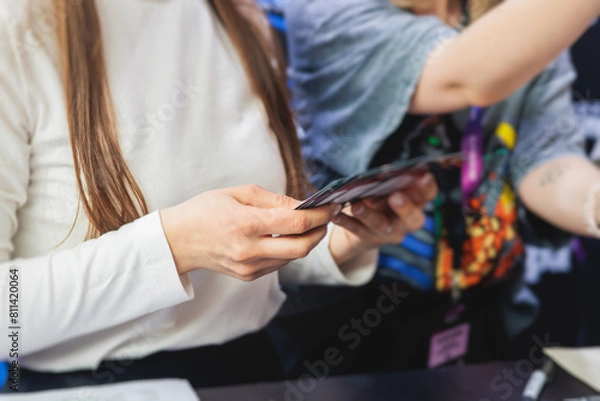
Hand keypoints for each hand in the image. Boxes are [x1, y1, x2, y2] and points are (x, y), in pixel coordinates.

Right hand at [160, 185, 338, 280]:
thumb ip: (274, 199)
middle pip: (303, 246)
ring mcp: (250, 267)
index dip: (320, 214)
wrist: (177, 241)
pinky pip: (280, 263)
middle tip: (326, 216)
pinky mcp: (249, 276)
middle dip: (321, 231)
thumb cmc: (204, 211)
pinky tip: (288, 236)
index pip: (296, 223)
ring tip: (309, 224)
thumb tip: (303, 205)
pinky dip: (290, 249)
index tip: (330, 204)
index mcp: (247, 224)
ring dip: (307, 240)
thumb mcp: (238, 193)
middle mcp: (250, 250)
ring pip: (294, 256)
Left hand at [329, 173, 437, 264]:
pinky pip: (356, 230)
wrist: (362, 227)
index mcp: (415, 204)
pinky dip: (345, 221)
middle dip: (405, 208)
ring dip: (368, 214)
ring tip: (356, 205)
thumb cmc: (379, 200)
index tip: (423, 176)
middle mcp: (405, 222)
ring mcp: (387, 233)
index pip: (427, 197)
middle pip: (413, 219)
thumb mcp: (386, 190)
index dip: (427, 187)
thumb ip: (387, 182)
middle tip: (396, 196)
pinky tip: (336, 214)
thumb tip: (384, 173)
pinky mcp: (367, 239)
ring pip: (380, 225)